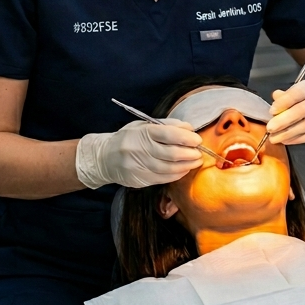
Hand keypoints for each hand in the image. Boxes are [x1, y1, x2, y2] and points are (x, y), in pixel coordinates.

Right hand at [75, 118, 202, 189]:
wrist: (104, 158)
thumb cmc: (129, 138)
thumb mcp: (144, 125)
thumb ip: (167, 125)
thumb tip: (189, 128)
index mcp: (142, 133)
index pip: (169, 134)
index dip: (186, 138)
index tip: (197, 140)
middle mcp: (139, 149)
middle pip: (171, 154)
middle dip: (190, 154)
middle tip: (200, 152)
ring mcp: (138, 166)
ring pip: (169, 168)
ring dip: (186, 166)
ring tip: (196, 161)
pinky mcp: (139, 179)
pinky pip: (163, 178)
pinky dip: (177, 174)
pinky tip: (184, 169)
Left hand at [267, 74, 304, 143]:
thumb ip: (290, 94)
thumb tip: (276, 96)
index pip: (299, 91)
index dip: (285, 101)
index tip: (272, 110)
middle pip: (303, 110)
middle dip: (284, 120)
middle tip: (270, 127)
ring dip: (288, 133)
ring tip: (275, 137)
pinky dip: (297, 139)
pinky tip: (287, 140)